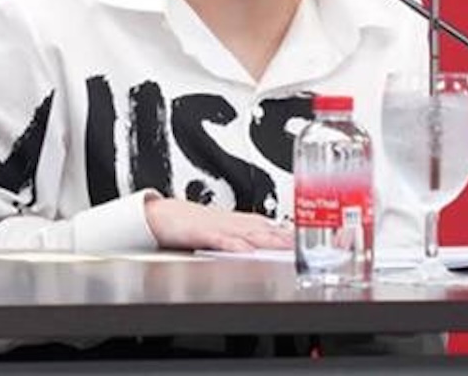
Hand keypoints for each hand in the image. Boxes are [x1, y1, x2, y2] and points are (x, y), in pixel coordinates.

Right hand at [144, 195, 292, 251]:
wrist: (160, 215)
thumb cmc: (189, 224)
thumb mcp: (219, 230)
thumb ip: (241, 238)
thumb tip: (264, 246)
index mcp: (236, 222)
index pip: (268, 226)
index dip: (288, 233)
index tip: (307, 240)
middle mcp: (231, 222)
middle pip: (263, 229)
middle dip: (285, 237)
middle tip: (305, 245)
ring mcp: (217, 227)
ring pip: (247, 232)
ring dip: (268, 239)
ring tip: (286, 247)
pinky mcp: (201, 234)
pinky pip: (221, 240)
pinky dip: (235, 245)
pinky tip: (246, 252)